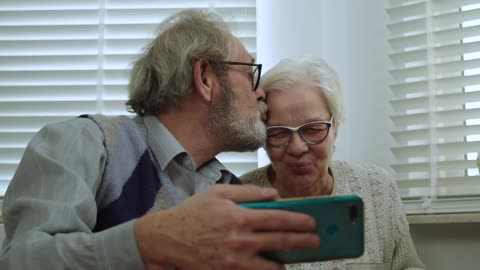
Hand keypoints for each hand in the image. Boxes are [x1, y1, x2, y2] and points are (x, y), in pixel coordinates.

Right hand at [135, 184, 319, 269]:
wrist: (167, 239)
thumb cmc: (192, 213)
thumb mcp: (219, 193)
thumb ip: (249, 192)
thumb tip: (273, 195)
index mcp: (241, 217)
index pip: (279, 219)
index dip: (300, 221)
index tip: (312, 222)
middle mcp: (241, 241)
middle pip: (281, 243)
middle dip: (303, 242)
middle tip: (316, 241)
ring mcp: (235, 261)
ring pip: (272, 267)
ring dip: (287, 263)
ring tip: (294, 258)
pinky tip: (272, 268)